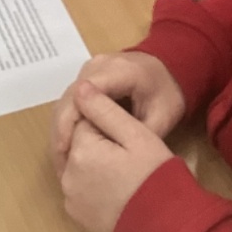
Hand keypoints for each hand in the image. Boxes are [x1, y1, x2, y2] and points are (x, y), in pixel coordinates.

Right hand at [51, 51, 184, 174]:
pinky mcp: (86, 76)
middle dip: (61, 132)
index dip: (69, 122)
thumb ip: (135, 133)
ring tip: (63, 162)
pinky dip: (67, 124)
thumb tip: (108, 156)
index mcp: (120, 71)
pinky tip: (68, 147)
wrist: (170, 69)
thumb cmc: (167, 95)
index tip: (65, 151)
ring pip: (65, 100)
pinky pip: (70, 100)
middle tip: (62, 165)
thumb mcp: (160, 118)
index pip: (82, 93)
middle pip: (68, 98)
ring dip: (61, 130)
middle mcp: (98, 65)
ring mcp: (90, 68)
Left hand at [59, 82, 175, 231]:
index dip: (108, 123)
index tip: (128, 133)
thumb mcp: (138, 136)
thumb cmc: (155, 177)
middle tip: (131, 155)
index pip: (85, 121)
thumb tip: (80, 88)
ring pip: (80, 169)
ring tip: (126, 174)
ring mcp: (71, 201)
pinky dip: (94, 188)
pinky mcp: (78, 220)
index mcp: (81, 150)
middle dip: (98, 144)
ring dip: (95, 166)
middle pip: (79, 146)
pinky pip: (82, 193)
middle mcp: (67, 175)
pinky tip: (118, 192)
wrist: (165, 230)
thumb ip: (106, 110)